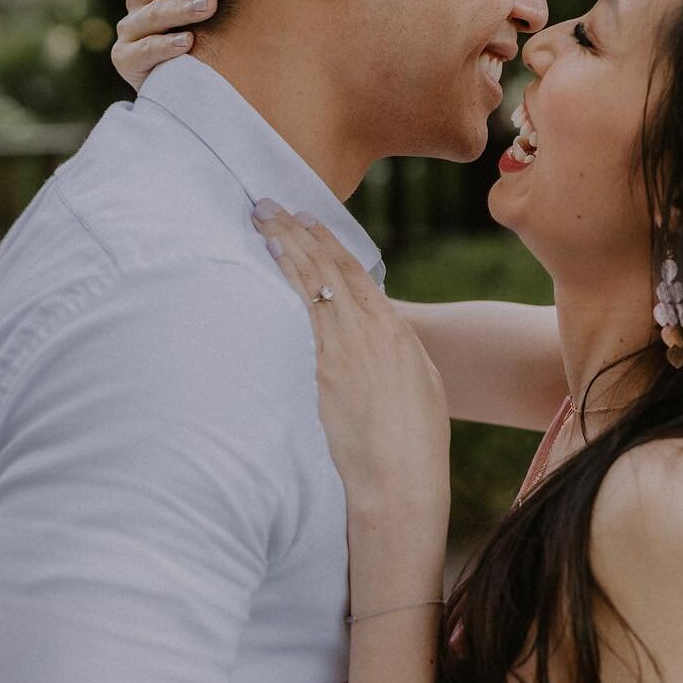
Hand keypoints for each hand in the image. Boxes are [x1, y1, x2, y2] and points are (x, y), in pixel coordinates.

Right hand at [110, 0, 215, 90]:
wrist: (183, 96)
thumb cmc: (209, 47)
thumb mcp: (218, 14)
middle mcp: (141, 1)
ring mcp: (131, 30)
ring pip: (153, 13)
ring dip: (181, 8)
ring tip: (209, 5)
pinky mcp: (125, 59)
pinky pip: (144, 50)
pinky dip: (165, 46)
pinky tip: (187, 43)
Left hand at [252, 205, 450, 521]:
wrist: (400, 478)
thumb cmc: (415, 440)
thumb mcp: (419, 383)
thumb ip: (394, 349)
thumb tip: (376, 331)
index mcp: (394, 331)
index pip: (354, 273)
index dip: (328, 242)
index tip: (307, 219)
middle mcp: (368, 331)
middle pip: (327, 269)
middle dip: (297, 232)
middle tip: (269, 204)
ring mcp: (342, 349)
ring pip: (310, 285)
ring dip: (284, 249)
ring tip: (262, 222)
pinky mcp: (321, 371)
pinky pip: (299, 317)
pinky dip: (284, 285)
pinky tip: (268, 265)